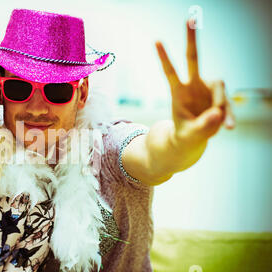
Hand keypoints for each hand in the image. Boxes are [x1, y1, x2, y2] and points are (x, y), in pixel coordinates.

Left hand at [155, 19, 235, 148]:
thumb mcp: (190, 136)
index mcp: (178, 93)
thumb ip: (202, 127)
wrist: (194, 138)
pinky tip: (229, 128)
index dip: (164, 57)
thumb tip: (216, 114)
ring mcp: (207, 88)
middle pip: (193, 58)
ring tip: (218, 126)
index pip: (169, 72)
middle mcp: (193, 85)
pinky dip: (229, 116)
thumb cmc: (186, 135)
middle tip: (190, 19)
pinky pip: (228, 103)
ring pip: (220, 90)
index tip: (156, 40)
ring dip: (221, 107)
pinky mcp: (220, 95)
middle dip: (191, 39)